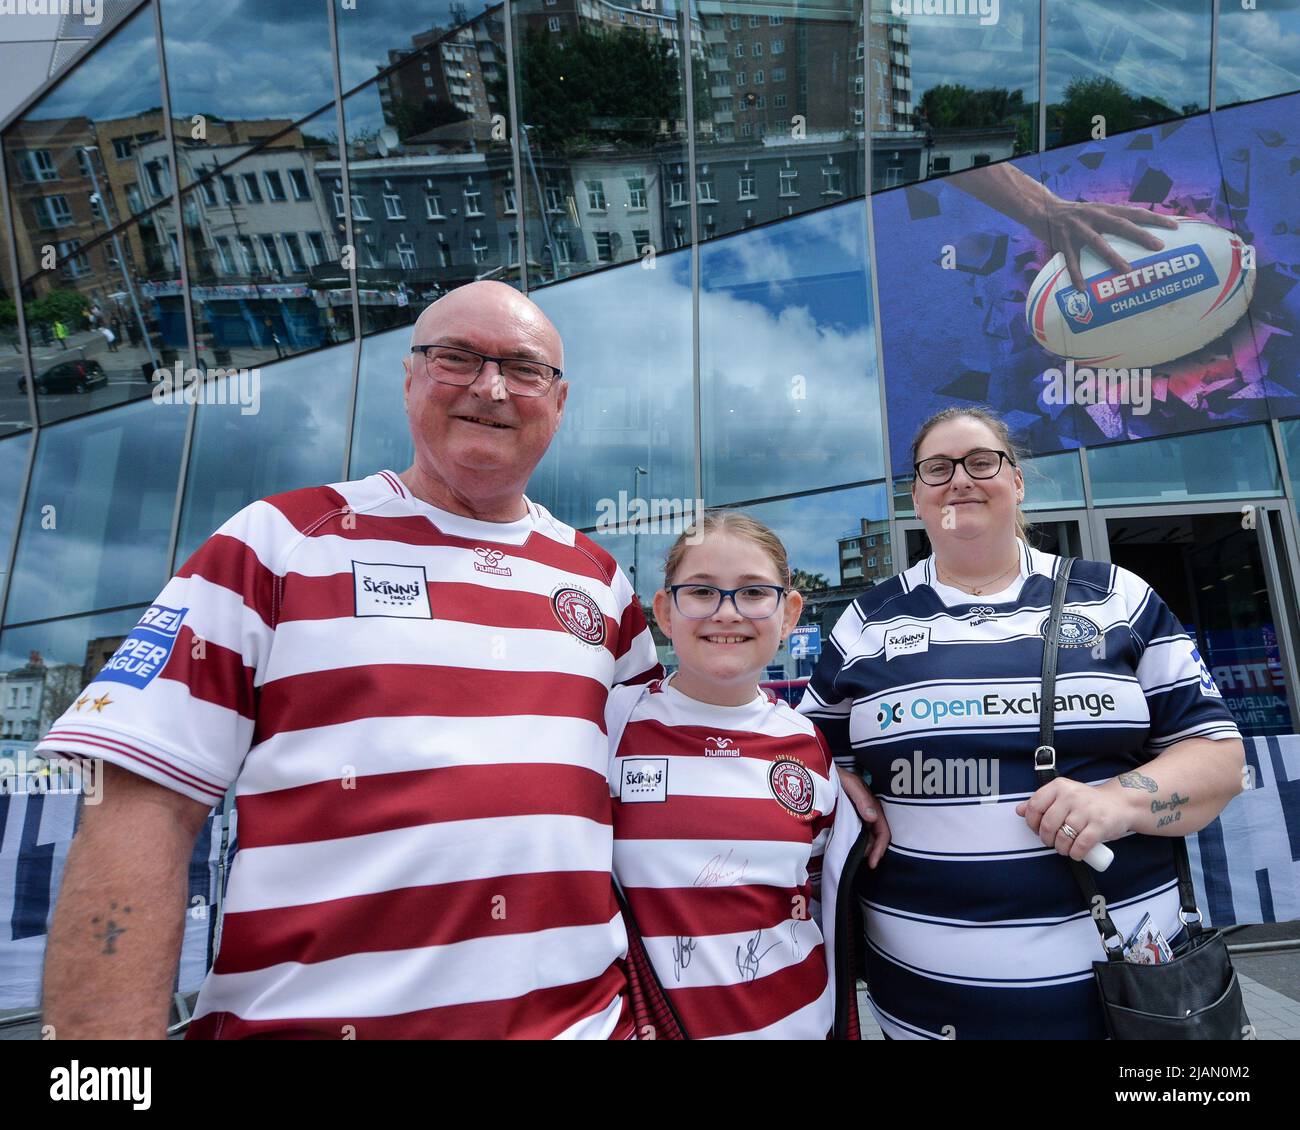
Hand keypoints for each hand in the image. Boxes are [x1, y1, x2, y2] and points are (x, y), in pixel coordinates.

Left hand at [837, 767, 890, 868]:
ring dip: (864, 847)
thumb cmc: (833, 774)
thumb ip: (861, 798)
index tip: (872, 863)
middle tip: (861, 862)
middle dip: (872, 850)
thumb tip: (872, 818)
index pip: (882, 830)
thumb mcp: (848, 783)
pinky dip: (856, 841)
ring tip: (853, 855)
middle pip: (876, 835)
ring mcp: (857, 813)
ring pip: (867, 835)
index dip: (880, 847)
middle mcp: (867, 810)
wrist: (817, 770)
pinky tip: (848, 847)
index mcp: (870, 803)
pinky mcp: (847, 815)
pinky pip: (856, 831)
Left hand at [1016, 777, 1131, 861]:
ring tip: (1064, 848)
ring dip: (1061, 849)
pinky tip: (1076, 853)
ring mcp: (1087, 810)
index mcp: (1059, 786)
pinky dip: (1075, 853)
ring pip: (1063, 837)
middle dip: (1046, 839)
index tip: (1037, 830)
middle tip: (1052, 842)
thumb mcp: (1063, 797)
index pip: (1035, 806)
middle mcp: (1072, 796)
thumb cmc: (1088, 803)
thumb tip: (1018, 810)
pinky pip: (1080, 845)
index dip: (1032, 823)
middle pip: (1047, 824)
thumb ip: (1042, 802)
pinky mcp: (1100, 825)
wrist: (1121, 804)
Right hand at [1038, 198, 1179, 291]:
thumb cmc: (1075, 215)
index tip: (1175, 226)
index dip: (1155, 218)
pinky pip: (1071, 261)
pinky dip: (1076, 275)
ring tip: (1126, 270)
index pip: (1135, 212)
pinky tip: (1082, 289)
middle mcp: (1094, 215)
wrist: (1042, 209)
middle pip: (1121, 225)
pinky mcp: (1062, 241)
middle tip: (1159, 246)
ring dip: (1112, 257)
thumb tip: (1138, 235)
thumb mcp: (1096, 211)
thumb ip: (1113, 221)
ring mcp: (1077, 229)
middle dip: (1141, 235)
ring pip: (1098, 243)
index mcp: (1105, 209)